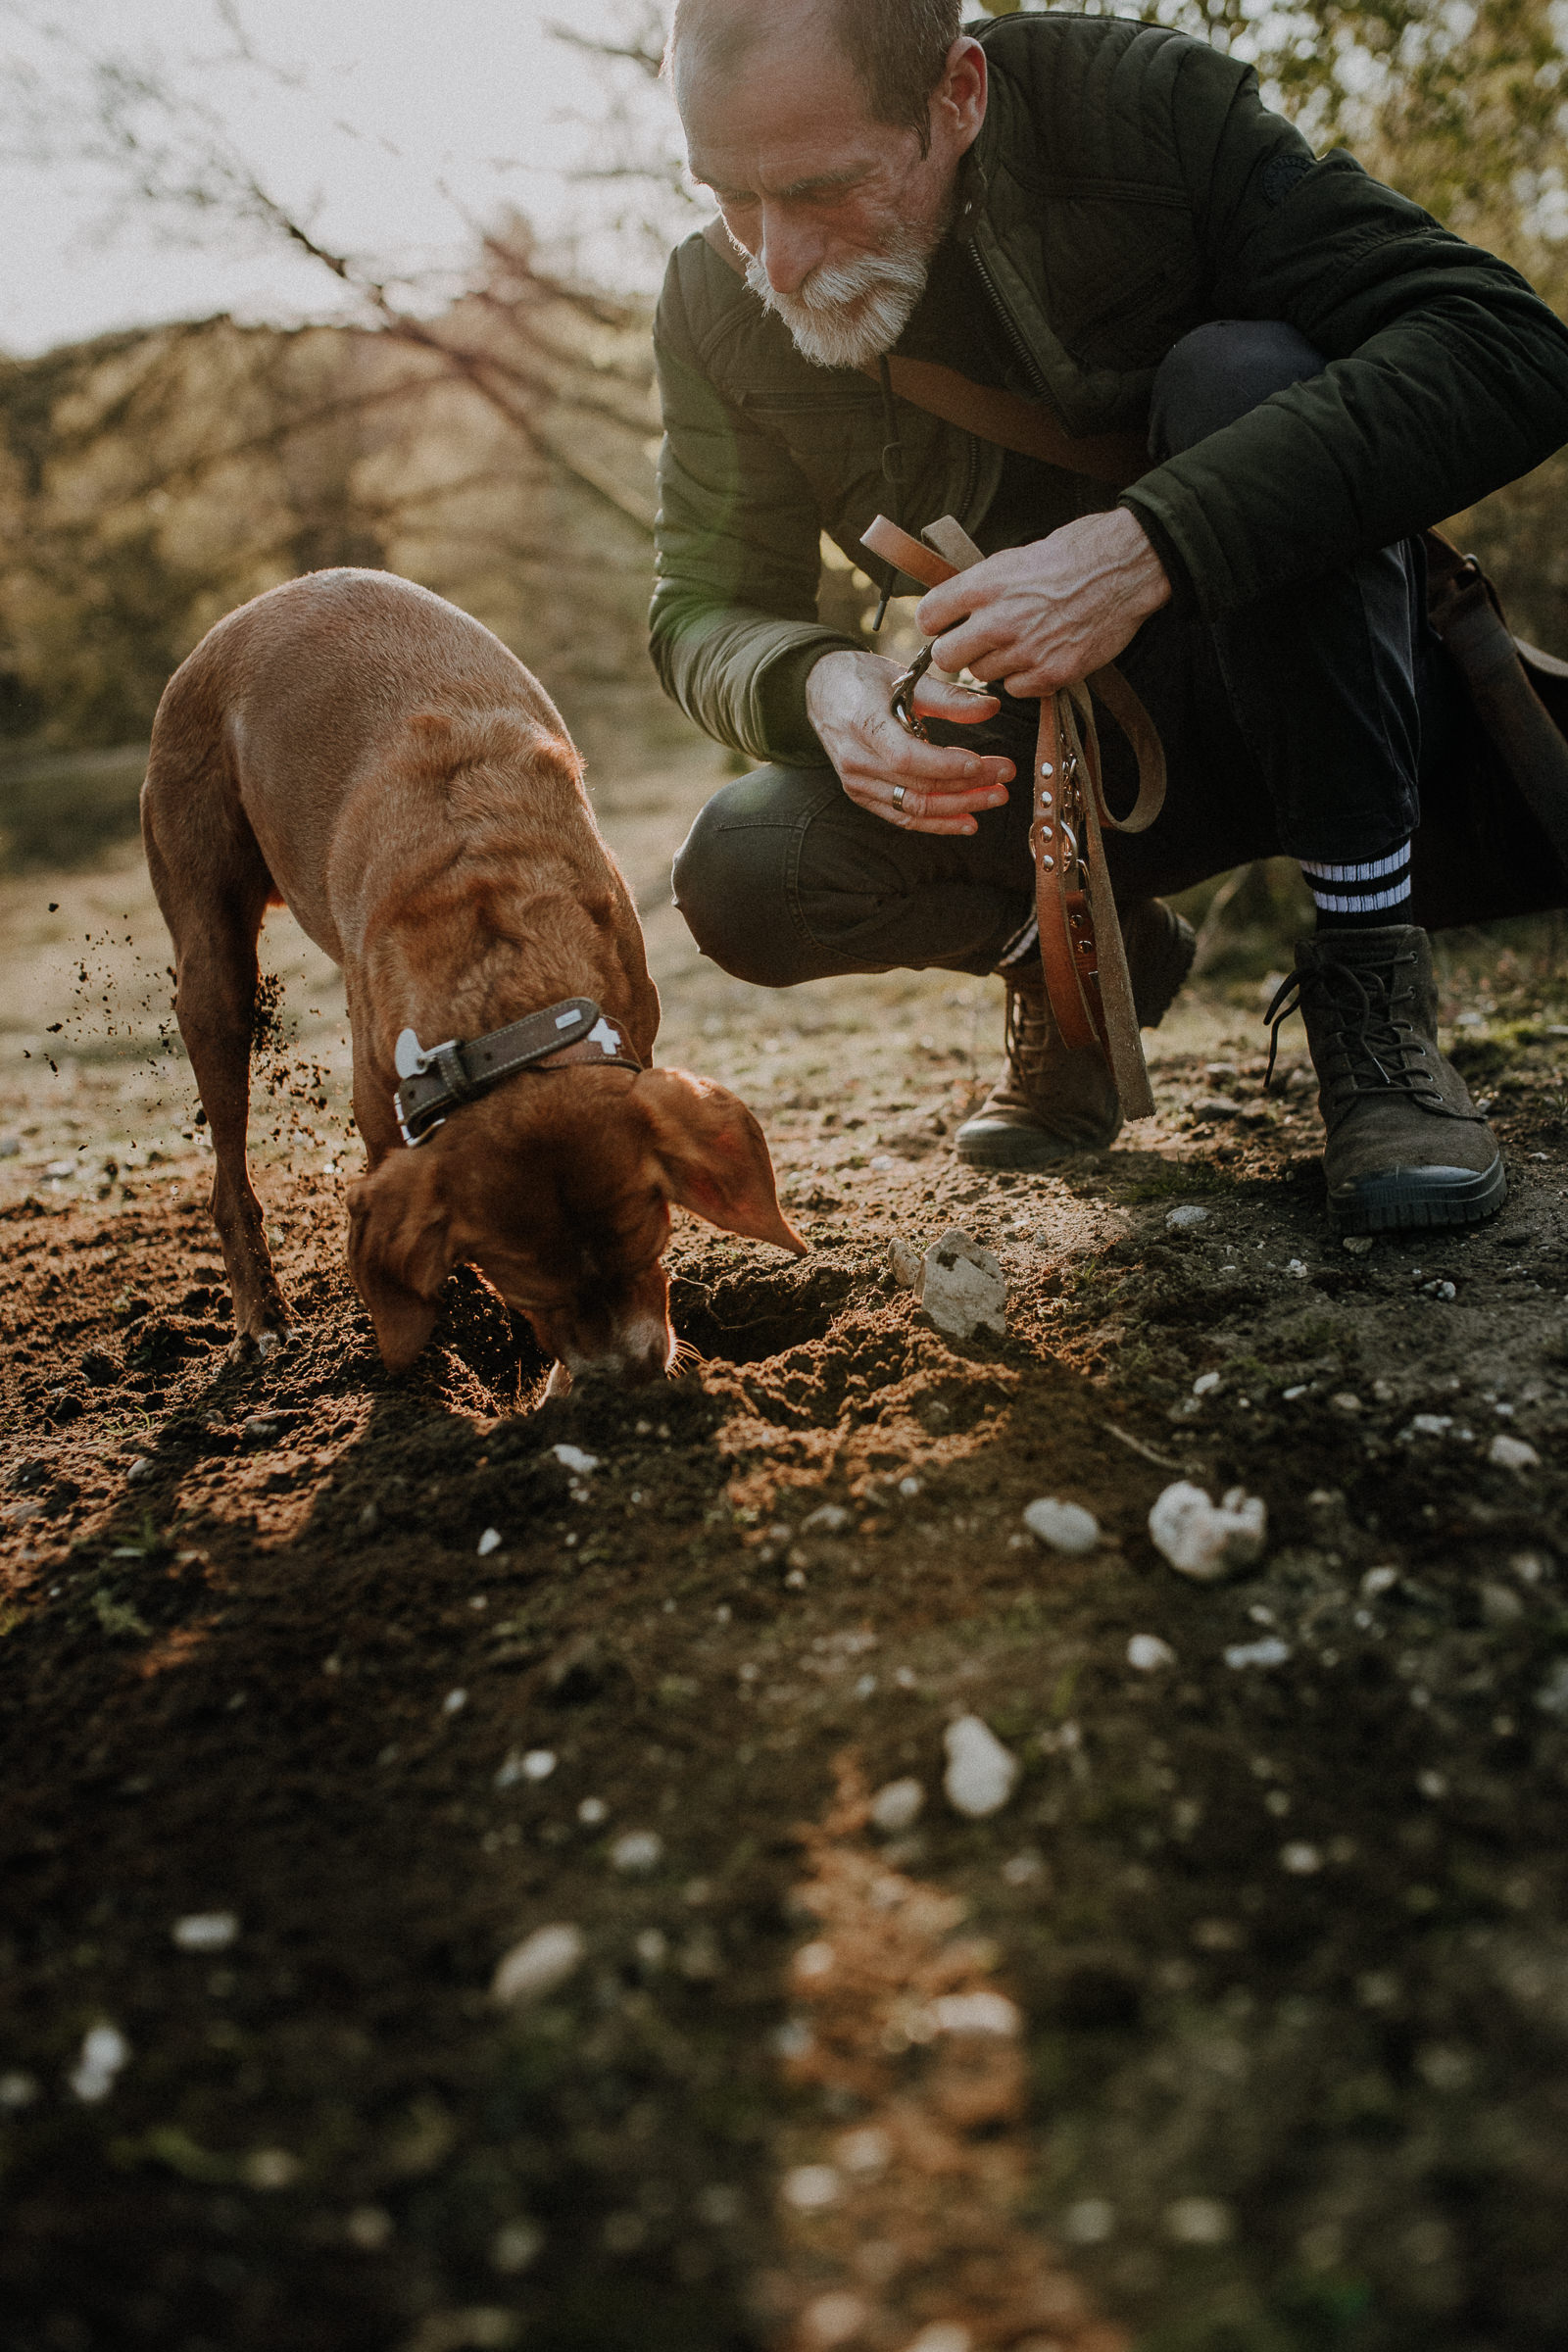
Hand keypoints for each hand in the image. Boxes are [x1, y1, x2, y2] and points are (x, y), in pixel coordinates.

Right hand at [804, 649, 1013, 836]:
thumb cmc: (863, 680)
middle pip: (918, 786)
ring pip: (914, 807)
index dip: (946, 765)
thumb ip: (948, 697)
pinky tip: (966, 821)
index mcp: (865, 724)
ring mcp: (857, 782)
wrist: (820, 691)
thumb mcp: (904, 679)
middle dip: (968, 785)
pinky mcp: (861, 795)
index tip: (982, 763)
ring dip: (959, 807)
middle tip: (1005, 775)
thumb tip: (992, 708)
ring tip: (995, 797)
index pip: (907, 757)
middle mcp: (857, 760)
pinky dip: (936, 823)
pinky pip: (902, 817)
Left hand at [915, 509, 1170, 696]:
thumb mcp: (1016, 557)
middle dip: (957, 651)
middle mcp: (999, 619)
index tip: (944, 624)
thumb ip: (981, 586)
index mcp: (986, 584)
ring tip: (1021, 641)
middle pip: (947, 657)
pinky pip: (1016, 689)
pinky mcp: (1051, 673)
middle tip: (975, 643)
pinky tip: (1042, 655)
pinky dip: (1025, 678)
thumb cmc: (1075, 555)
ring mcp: (1025, 650)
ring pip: (983, 675)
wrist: (1126, 567)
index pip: (929, 616)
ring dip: (995, 663)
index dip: (935, 622)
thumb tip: (954, 607)